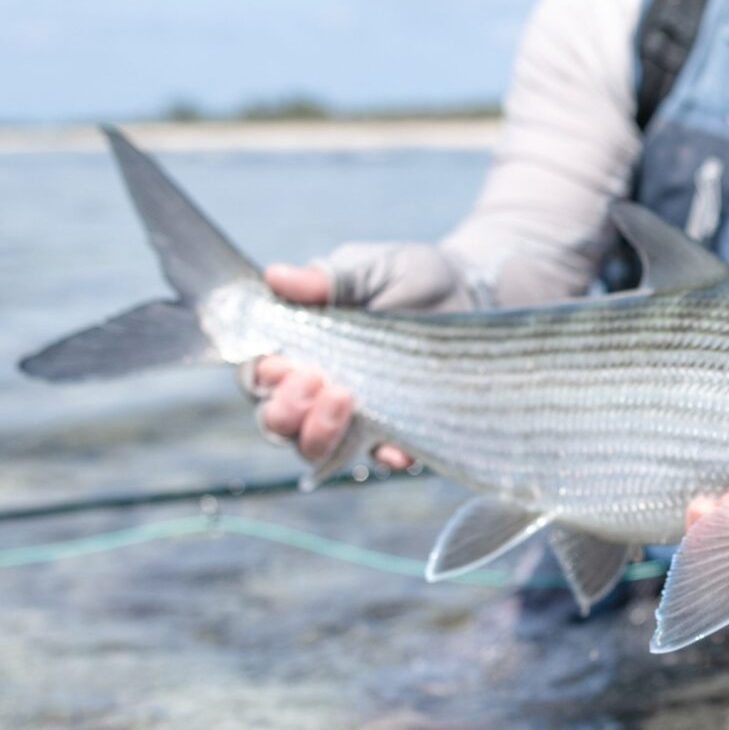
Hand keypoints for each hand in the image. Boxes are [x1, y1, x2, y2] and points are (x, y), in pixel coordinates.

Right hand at [239, 263, 412, 471]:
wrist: (470, 294)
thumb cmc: (408, 277)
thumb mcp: (368, 269)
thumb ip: (325, 279)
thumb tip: (275, 277)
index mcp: (298, 348)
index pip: (258, 375)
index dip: (259, 376)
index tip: (279, 362)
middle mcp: (316, 391)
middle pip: (275, 421)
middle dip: (284, 409)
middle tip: (314, 380)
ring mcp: (355, 418)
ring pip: (313, 449)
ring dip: (319, 433)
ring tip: (345, 398)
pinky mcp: (397, 434)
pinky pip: (381, 460)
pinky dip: (384, 458)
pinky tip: (394, 449)